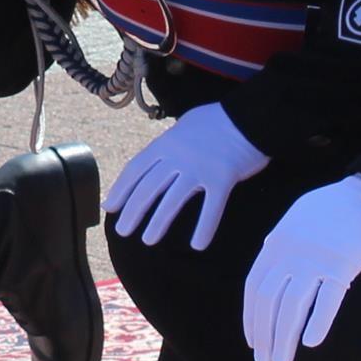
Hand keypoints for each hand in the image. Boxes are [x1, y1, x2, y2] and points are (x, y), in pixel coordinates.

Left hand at [102, 101, 269, 250]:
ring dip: (158, 222)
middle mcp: (178, 156)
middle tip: (122, 231)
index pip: (136, 169)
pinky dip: (204, 228)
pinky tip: (197, 245)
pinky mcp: (223, 178)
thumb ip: (170, 143)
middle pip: (149, 187)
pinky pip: (211, 208)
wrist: (251, 115)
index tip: (109, 207)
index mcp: (167, 143)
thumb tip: (158, 156)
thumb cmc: (220, 120)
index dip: (121, 189)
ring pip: (173, 200)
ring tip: (148, 240)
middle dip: (132, 211)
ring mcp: (200, 168)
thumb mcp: (186, 125)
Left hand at [241, 176, 360, 360]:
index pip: (255, 287)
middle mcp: (290, 252)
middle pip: (268, 302)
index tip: (253, 341)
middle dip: (264, 335)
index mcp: (276, 242)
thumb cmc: (336, 208)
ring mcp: (315, 258)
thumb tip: (273, 276)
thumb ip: (282, 247)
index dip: (251, 318)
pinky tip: (311, 343)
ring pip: (292, 307)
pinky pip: (327, 300)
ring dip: (283, 338)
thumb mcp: (297, 220)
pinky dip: (317, 323)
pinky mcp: (342, 264)